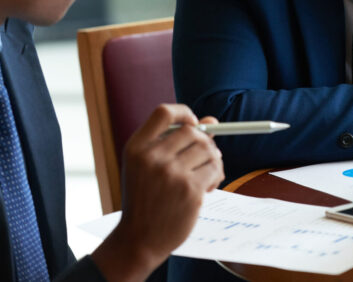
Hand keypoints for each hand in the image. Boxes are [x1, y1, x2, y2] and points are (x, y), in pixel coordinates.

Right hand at [91, 104, 223, 281]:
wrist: (137, 240)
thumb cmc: (145, 200)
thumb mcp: (147, 167)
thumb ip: (174, 142)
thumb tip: (211, 121)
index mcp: (136, 148)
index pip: (164, 112)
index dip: (184, 113)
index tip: (193, 124)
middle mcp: (152, 158)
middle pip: (193, 132)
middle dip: (204, 142)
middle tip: (204, 158)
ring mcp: (171, 174)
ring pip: (208, 150)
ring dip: (213, 160)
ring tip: (206, 175)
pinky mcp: (189, 190)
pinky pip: (215, 169)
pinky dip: (216, 176)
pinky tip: (207, 187)